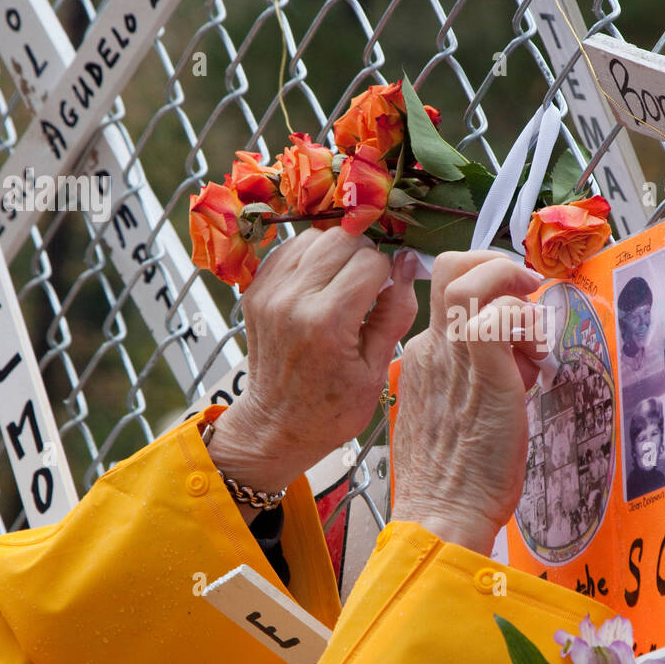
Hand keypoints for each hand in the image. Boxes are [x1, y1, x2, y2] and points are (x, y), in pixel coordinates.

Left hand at [208, 228, 418, 493]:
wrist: (276, 427)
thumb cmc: (332, 409)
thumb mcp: (377, 370)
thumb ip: (395, 311)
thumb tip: (409, 262)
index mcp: (328, 322)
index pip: (371, 261)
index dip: (387, 274)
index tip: (386, 294)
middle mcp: (293, 300)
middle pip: (342, 238)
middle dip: (364, 255)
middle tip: (367, 287)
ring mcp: (269, 292)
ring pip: (315, 236)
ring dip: (336, 252)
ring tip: (342, 285)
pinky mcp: (256, 291)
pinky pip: (290, 249)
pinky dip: (311, 257)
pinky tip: (320, 285)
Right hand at [390, 251, 545, 554]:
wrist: (442, 513)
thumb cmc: (456, 485)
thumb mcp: (459, 421)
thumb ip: (479, 385)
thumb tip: (519, 364)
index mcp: (422, 361)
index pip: (450, 302)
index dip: (488, 300)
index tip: (516, 324)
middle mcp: (429, 348)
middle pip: (450, 270)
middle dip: (494, 265)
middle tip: (526, 290)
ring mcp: (448, 350)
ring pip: (469, 278)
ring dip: (513, 291)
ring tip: (535, 335)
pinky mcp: (478, 359)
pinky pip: (498, 308)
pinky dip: (524, 316)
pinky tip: (537, 349)